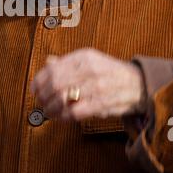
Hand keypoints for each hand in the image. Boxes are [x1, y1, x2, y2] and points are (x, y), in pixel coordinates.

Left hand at [31, 48, 145, 120]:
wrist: (138, 84)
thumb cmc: (110, 72)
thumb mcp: (90, 59)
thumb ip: (68, 62)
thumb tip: (47, 63)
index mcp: (84, 56)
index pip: (53, 68)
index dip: (39, 81)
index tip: (35, 89)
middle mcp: (89, 69)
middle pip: (55, 83)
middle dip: (43, 96)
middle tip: (40, 102)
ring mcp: (95, 87)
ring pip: (62, 98)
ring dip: (50, 108)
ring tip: (48, 111)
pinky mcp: (101, 104)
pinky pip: (74, 112)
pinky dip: (63, 116)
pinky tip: (60, 117)